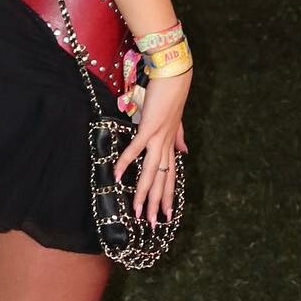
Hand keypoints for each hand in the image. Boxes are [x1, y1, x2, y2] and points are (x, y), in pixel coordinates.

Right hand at [112, 68, 191, 225]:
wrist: (175, 75)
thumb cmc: (172, 94)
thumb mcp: (177, 120)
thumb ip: (179, 136)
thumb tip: (184, 149)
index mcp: (171, 144)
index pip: (171, 177)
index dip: (169, 197)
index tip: (168, 215)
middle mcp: (167, 145)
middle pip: (162, 181)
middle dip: (158, 204)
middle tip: (154, 225)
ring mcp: (158, 138)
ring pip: (151, 172)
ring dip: (144, 193)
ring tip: (139, 211)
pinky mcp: (149, 128)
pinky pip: (135, 149)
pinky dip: (125, 162)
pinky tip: (116, 176)